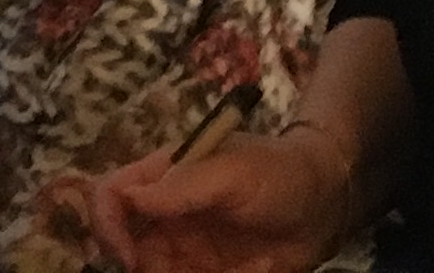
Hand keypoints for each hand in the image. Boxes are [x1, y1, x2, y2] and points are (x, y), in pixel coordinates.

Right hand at [92, 127, 356, 272]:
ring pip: (148, 271)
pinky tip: (237, 271)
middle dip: (131, 265)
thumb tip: (131, 198)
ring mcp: (183, 248)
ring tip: (214, 268)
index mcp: (164, 176)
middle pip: (122, 243)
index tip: (128, 256)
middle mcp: (165, 214)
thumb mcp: (234, 172)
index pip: (112, 195)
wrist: (326, 204)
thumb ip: (184, 184)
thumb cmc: (279, 173)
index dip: (107, 224)